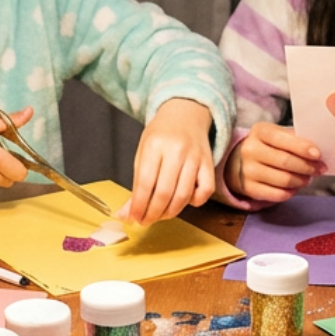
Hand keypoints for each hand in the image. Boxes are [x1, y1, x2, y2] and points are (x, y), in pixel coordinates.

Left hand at [123, 98, 214, 224]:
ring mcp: (195, 157)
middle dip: (153, 213)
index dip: (139, 206)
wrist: (185, 114)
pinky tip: (184, 201)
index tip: (134, 218)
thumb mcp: (142, 154)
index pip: (145, 183)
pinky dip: (195, 202)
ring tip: (161, 215)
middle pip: (164, 192)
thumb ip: (135, 185)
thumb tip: (125, 215)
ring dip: (170, 212)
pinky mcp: (209, 162)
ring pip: (184, 195)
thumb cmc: (160, 136)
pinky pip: (205, 191)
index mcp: (154, 145)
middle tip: (146, 221)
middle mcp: (176, 150)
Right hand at [224, 122, 323, 203]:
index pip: (282, 139)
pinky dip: (290, 192)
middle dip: (307, 167)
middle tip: (320, 169)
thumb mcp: (276, 135)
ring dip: (301, 180)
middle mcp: (250, 150)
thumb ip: (295, 140)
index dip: (302, 147)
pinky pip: (276, 195)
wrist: (236, 161)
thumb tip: (317, 153)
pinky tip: (295, 187)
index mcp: (259, 131)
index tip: (318, 155)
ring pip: (283, 180)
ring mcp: (247, 171)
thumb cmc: (266, 146)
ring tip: (307, 178)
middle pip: (285, 161)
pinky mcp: (248, 188)